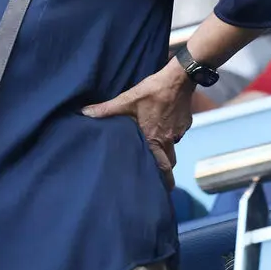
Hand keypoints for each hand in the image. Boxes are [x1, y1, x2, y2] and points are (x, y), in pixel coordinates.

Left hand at [83, 62, 194, 188]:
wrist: (179, 79)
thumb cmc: (152, 91)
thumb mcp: (126, 100)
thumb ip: (106, 109)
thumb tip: (84, 113)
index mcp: (155, 138)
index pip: (162, 166)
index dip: (164, 180)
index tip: (163, 191)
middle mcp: (169, 139)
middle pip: (169, 162)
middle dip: (166, 171)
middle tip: (160, 178)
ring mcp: (179, 131)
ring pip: (172, 147)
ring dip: (165, 151)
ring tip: (156, 151)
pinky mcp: (185, 122)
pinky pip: (177, 134)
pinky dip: (170, 135)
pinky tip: (162, 127)